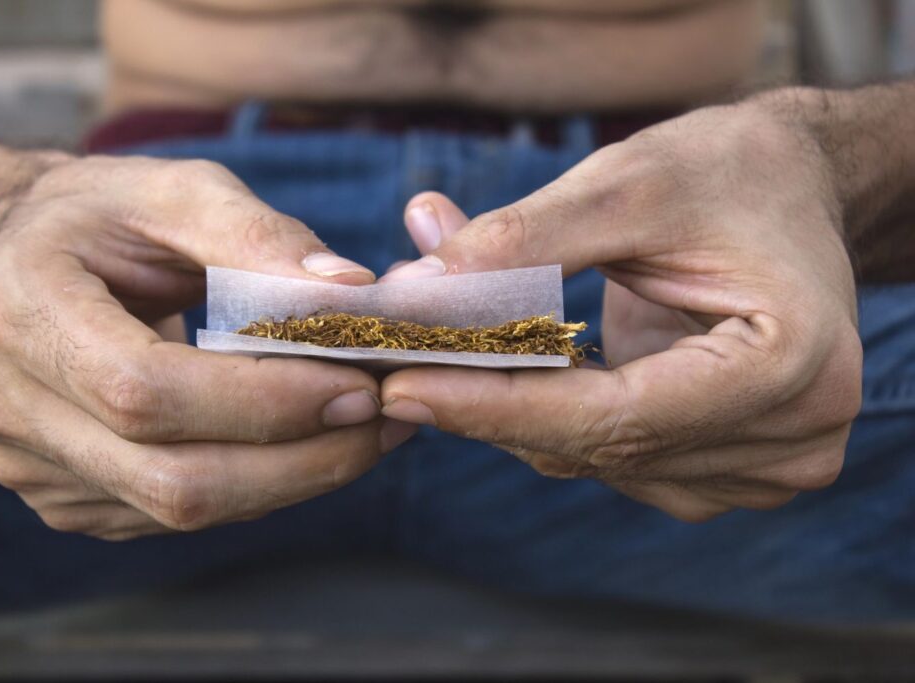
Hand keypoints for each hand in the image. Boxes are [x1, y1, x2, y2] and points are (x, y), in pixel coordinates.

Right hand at [0, 132, 416, 539]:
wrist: (25, 259)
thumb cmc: (105, 216)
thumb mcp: (176, 191)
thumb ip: (259, 235)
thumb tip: (353, 294)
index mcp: (23, 312)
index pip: (147, 392)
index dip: (265, 402)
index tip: (361, 384)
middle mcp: (7, 407)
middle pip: (170, 479)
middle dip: (300, 460)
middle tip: (386, 419)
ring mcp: (32, 466)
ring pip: (182, 510)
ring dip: (293, 479)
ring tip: (366, 431)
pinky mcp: (69, 497)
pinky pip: (177, 514)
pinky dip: (257, 485)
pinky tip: (306, 443)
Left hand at [379, 98, 861, 520]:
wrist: (791, 190)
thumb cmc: (727, 171)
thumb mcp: (628, 183)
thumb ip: (525, 242)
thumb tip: (417, 290)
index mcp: (790, 364)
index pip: (614, 417)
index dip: (497, 406)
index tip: (401, 388)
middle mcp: (794, 434)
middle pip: (601, 448)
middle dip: (487, 406)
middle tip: (390, 367)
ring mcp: (766, 463)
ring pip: (599, 461)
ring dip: (512, 411)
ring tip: (441, 353)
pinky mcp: (732, 465)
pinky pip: (615, 457)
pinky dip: (552, 415)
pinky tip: (509, 370)